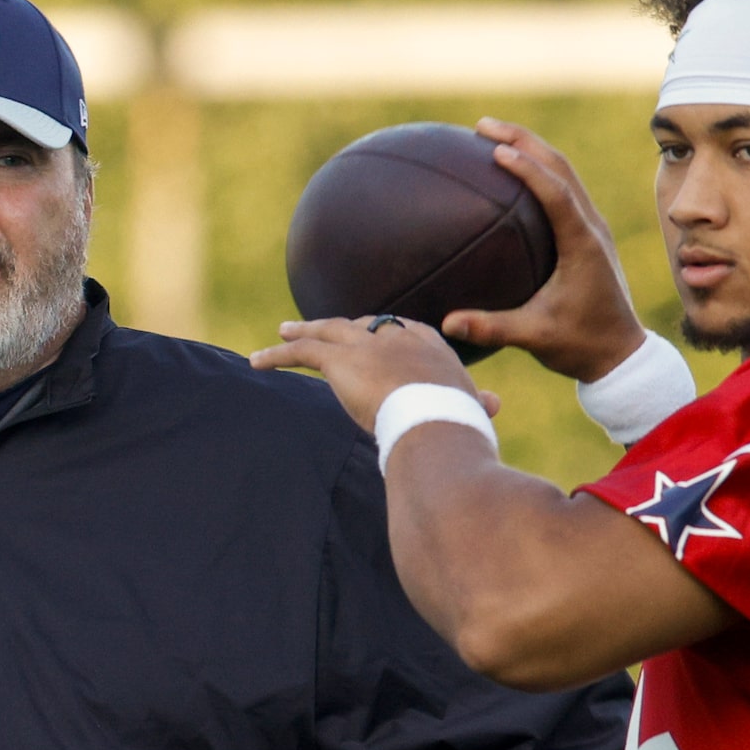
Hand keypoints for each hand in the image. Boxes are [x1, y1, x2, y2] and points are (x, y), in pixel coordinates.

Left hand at [249, 315, 500, 436]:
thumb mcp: (471, 409)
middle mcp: (398, 337)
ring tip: (283, 331)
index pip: (404, 331)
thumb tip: (494, 405)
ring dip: (304, 331)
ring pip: (327, 331)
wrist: (437, 422)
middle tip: (326, 330)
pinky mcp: (341, 360)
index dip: (388, 335)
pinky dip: (276, 355)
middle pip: (364, 325)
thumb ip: (477, 403)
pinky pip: (301, 351)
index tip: (377, 338)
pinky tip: (255, 362)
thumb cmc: (461, 424)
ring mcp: (368, 345)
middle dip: (344, 328)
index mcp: (432, 346)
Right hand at [440, 118, 648, 382]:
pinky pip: (563, 188)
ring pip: (564, 171)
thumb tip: (447, 323)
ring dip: (530, 148)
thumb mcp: (535, 338)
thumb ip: (492, 328)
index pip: (556, 194)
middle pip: (559, 167)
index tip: (496, 151)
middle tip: (482, 126)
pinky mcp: (587, 232)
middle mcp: (591, 226)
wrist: (620, 353)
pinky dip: (537, 170)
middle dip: (522, 140)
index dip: (527, 169)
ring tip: (492, 135)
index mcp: (582, 244)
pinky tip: (510, 170)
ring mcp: (592, 226)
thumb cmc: (580, 345)